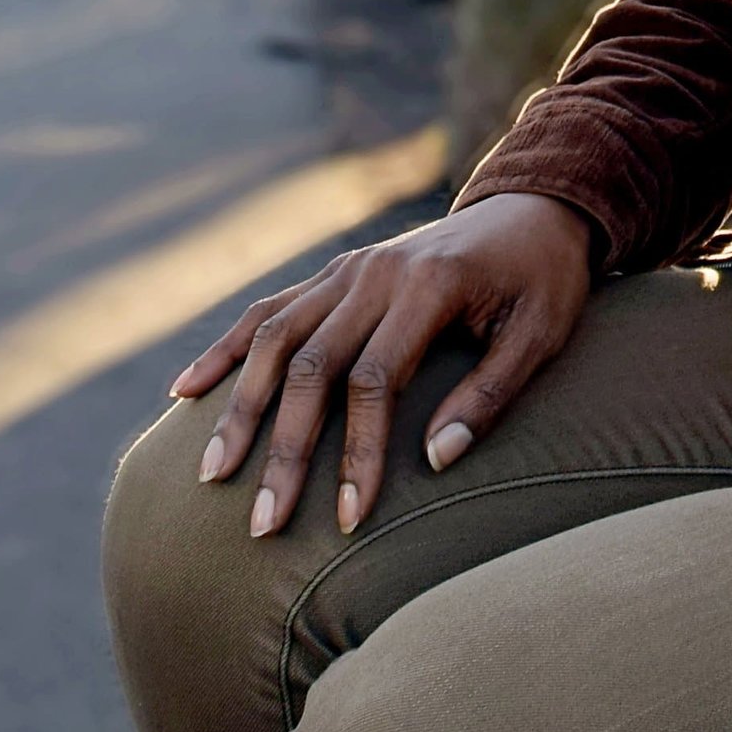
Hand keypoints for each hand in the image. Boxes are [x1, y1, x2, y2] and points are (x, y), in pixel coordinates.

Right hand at [171, 192, 594, 539]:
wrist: (536, 206)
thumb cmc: (545, 279)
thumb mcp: (542, 333)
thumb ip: (491, 393)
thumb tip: (435, 462)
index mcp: (429, 286)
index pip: (374, 380)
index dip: (357, 453)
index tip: (348, 517)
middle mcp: (375, 273)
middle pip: (311, 367)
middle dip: (283, 451)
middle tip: (262, 524)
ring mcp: (348, 268)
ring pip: (274, 340)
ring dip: (239, 408)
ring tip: (212, 475)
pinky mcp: (335, 271)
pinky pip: (269, 310)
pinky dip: (226, 349)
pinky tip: (186, 391)